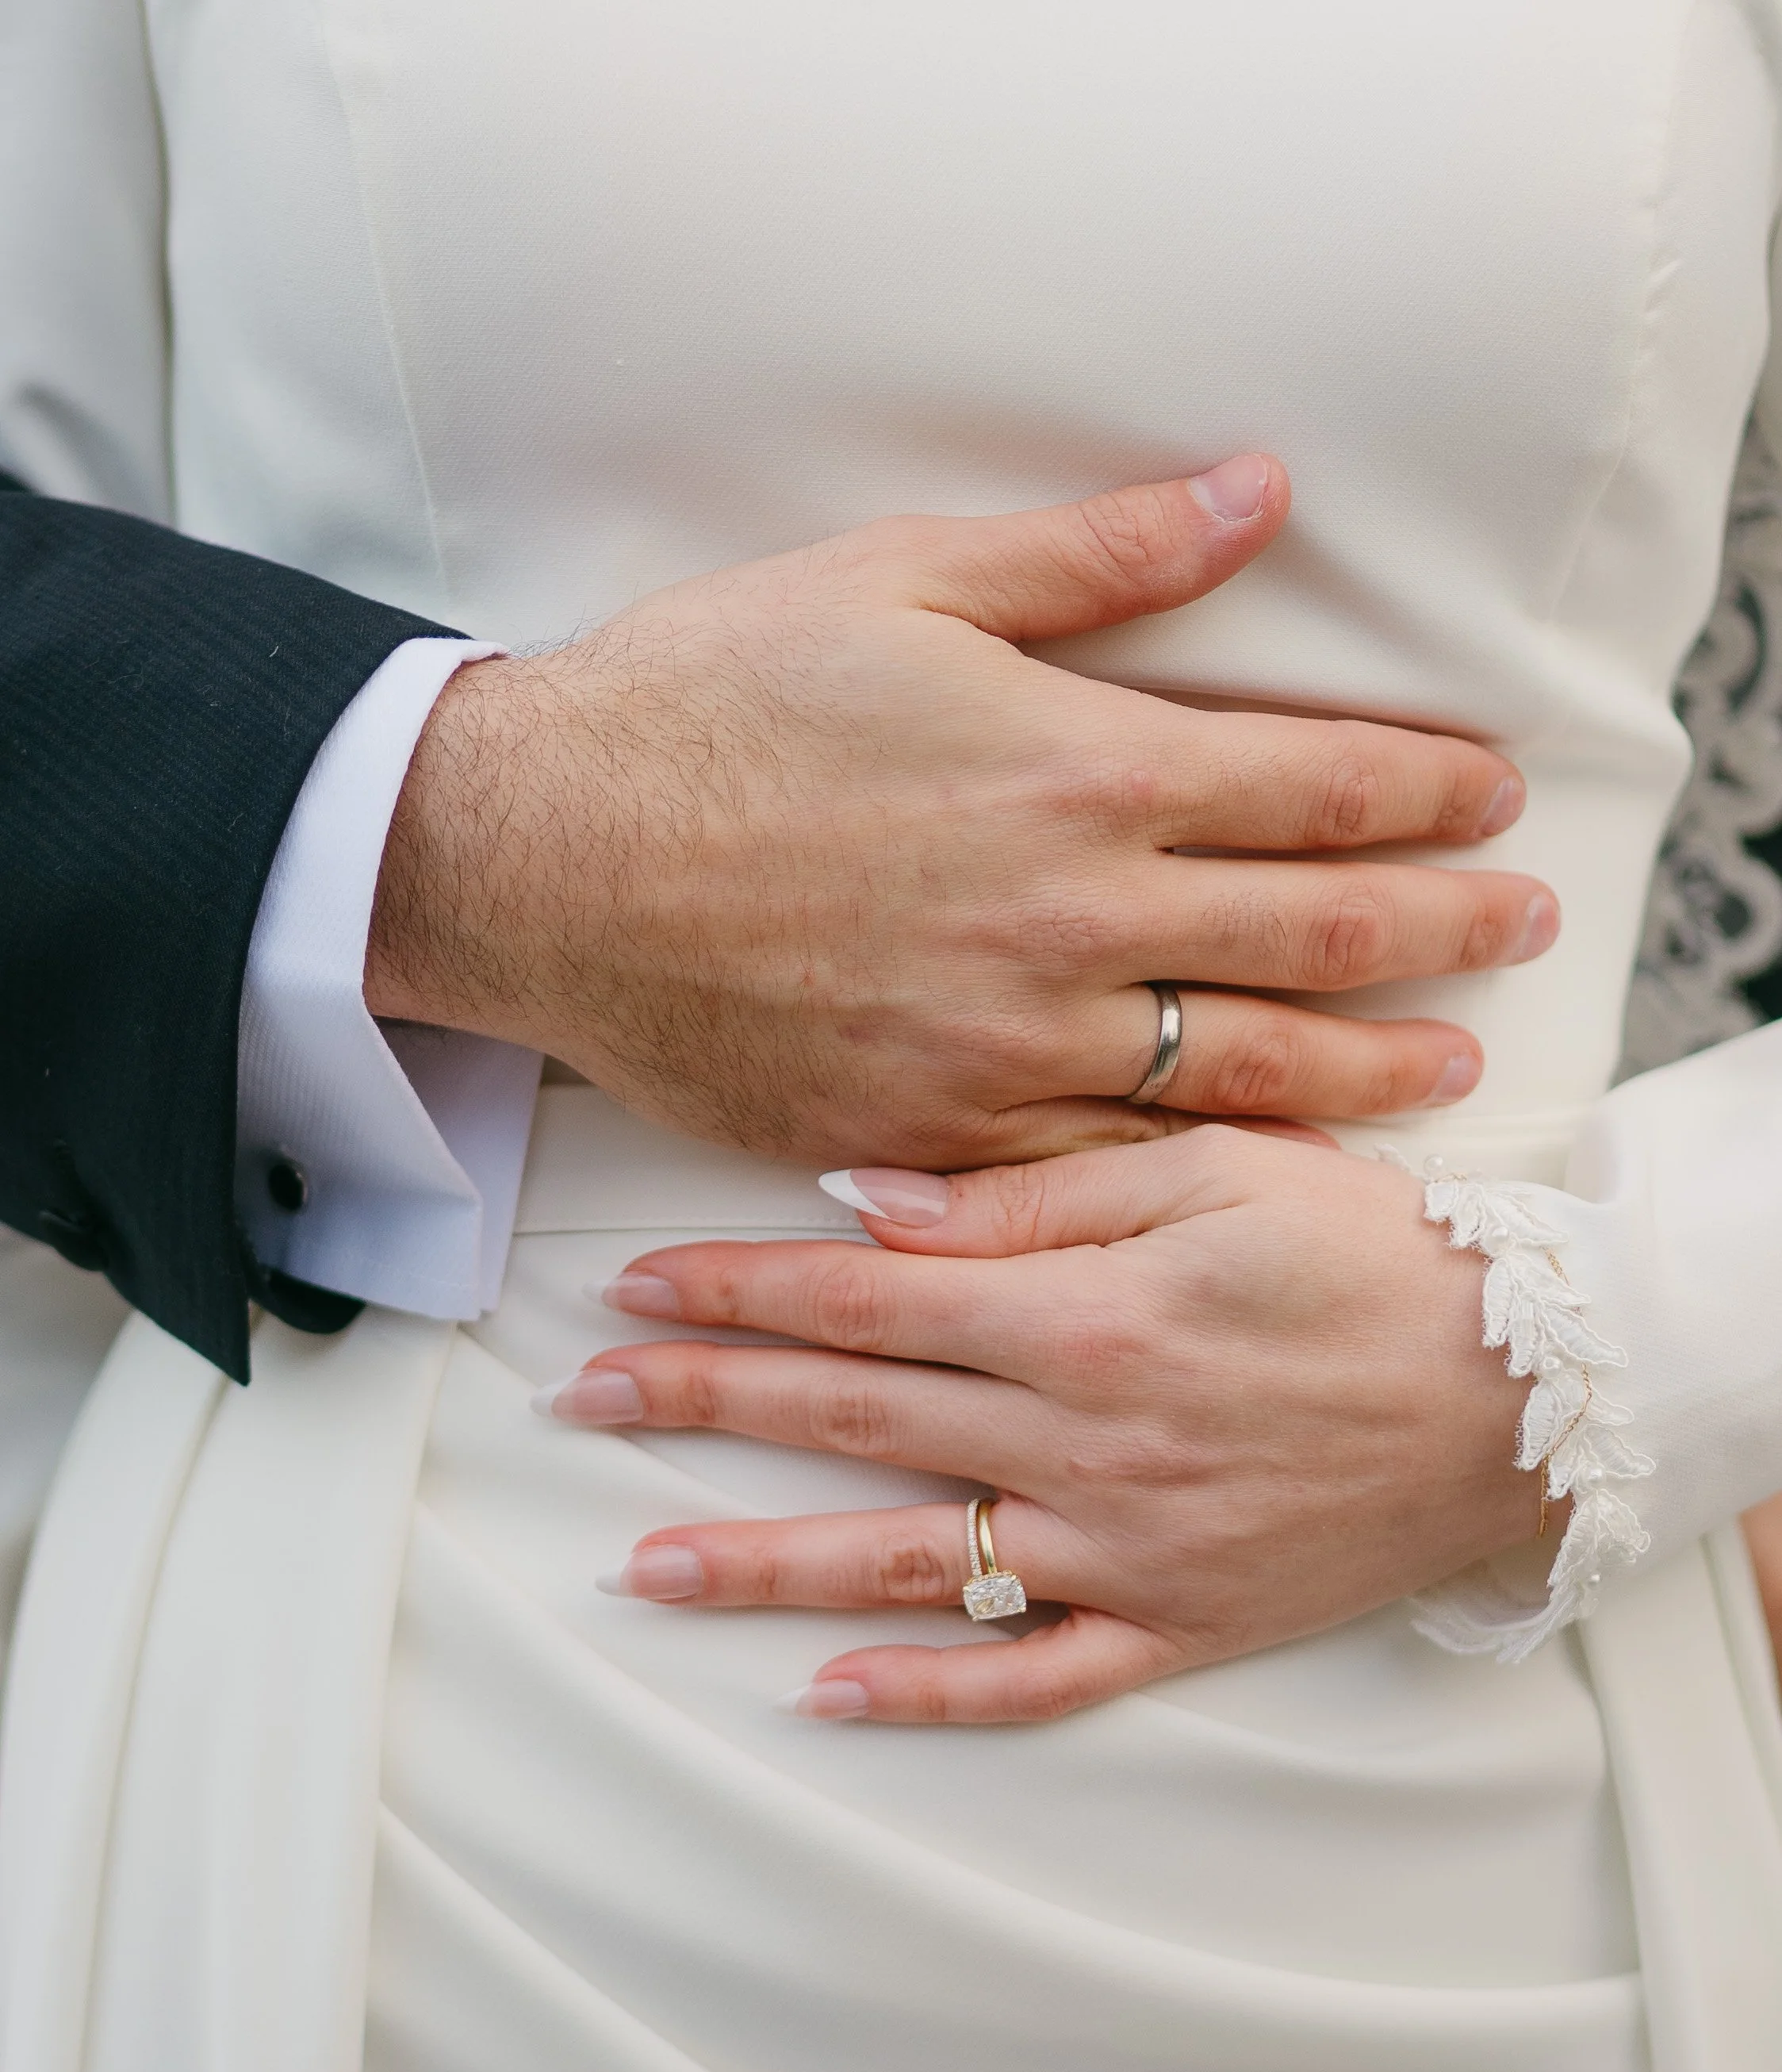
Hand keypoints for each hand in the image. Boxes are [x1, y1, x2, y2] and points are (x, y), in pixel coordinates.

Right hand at [367, 461, 1553, 1169]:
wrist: (544, 859)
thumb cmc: (710, 704)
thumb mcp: (901, 581)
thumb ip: (1099, 556)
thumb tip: (1255, 492)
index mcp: (1077, 769)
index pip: (1320, 785)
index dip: (1430, 790)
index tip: (1491, 795)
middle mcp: (1070, 921)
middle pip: (1319, 934)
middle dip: (1446, 926)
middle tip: (1521, 926)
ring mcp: (1009, 1043)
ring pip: (1244, 1070)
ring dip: (1369, 1065)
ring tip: (1444, 1065)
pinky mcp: (939, 1132)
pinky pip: (1108, 1161)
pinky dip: (1204, 1161)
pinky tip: (1264, 1157)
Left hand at [538, 1130, 1542, 1722]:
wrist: (1527, 1390)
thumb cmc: (1373, 1253)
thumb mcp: (1215, 1170)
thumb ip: (1033, 1196)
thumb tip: (868, 1207)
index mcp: (1082, 1313)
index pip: (861, 1298)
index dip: (734, 1290)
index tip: (631, 1286)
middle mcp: (1080, 1438)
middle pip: (852, 1417)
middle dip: (701, 1403)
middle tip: (579, 1397)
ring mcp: (1123, 1548)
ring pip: (910, 1562)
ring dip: (764, 1565)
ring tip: (639, 1565)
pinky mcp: (1177, 1626)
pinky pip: (1035, 1679)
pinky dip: (931, 1697)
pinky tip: (826, 1699)